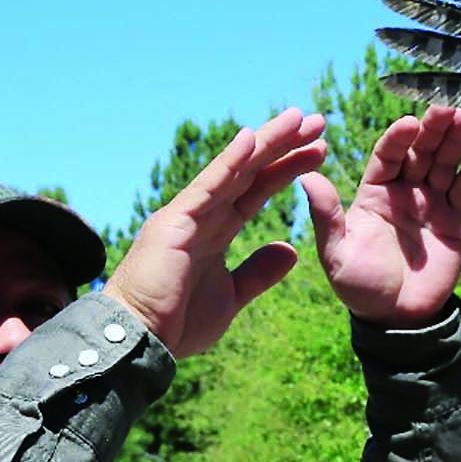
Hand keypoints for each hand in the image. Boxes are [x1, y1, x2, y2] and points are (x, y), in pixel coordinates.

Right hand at [105, 109, 327, 357]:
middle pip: (249, 172)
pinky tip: (252, 139)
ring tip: (298, 118)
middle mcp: (201, 215)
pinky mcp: (175, 223)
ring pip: (234, 171)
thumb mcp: (232, 296)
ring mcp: (186, 215)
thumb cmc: (176, 323)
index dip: (286, 169)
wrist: (141, 342)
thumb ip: (259, 272)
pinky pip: (208, 187)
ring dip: (267, 143)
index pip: (256, 191)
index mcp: (214, 232)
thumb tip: (290, 248)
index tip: (319, 151)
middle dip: (283, 146)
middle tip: (316, 121)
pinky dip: (230, 162)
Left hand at [300, 107, 460, 326]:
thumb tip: (307, 177)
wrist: (398, 318)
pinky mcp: (455, 220)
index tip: (410, 122)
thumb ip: (328, 216)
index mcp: (374, 193)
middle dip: (433, 129)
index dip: (398, 138)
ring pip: (445, 163)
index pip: (387, 156)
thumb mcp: (337, 253)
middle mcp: (404, 192)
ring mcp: (431, 203)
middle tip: (447, 106)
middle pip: (420, 152)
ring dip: (456, 139)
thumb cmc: (361, 287)